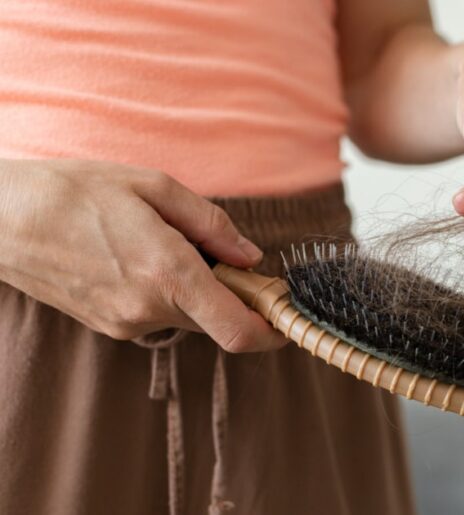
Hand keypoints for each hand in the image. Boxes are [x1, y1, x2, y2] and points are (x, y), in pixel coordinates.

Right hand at [0, 159, 285, 351]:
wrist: (1, 218)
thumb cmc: (76, 191)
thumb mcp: (154, 187)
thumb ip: (212, 226)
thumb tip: (251, 257)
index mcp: (168, 273)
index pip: (238, 331)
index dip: (273, 332)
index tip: (288, 317)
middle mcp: (149, 309)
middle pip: (219, 323)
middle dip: (236, 298)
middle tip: (228, 260)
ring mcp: (125, 323)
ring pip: (189, 317)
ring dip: (198, 292)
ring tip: (167, 246)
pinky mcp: (108, 325)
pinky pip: (159, 316)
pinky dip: (169, 295)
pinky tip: (143, 259)